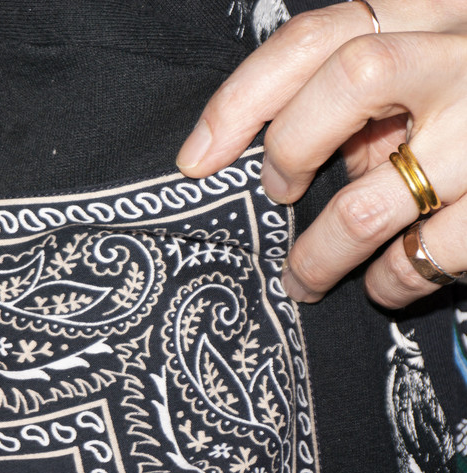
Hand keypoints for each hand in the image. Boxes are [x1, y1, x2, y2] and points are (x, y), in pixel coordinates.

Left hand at [176, 0, 466, 307]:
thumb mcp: (430, 73)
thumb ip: (366, 101)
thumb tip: (301, 160)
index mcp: (434, 14)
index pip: (316, 36)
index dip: (242, 97)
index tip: (195, 158)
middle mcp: (466, 55)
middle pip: (345, 79)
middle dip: (287, 149)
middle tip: (276, 195)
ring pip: (373, 197)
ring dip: (320, 252)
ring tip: (302, 279)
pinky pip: (429, 253)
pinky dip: (391, 279)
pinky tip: (382, 284)